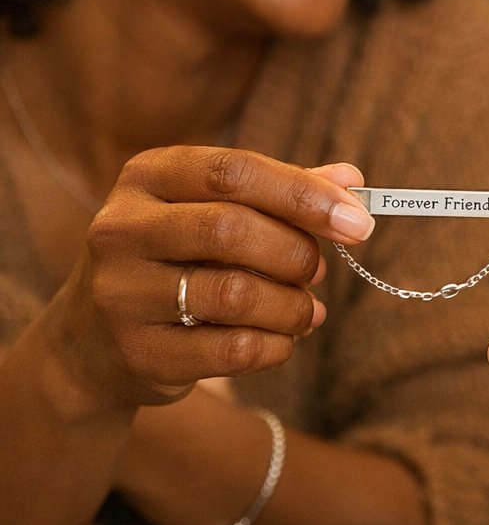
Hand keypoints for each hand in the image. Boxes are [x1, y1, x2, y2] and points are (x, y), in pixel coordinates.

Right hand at [42, 148, 376, 408]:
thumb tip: (354, 180)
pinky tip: (279, 340)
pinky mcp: (138, 353)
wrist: (92, 344)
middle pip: (231, 228)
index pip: (234, 171)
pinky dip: (277, 345)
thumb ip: (283, 192)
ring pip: (237, 294)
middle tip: (319, 270)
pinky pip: (234, 349)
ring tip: (304, 310)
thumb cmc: (177, 259)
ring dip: (292, 306)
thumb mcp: (214, 210)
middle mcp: (121, 229)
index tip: (360, 222)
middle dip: (296, 253)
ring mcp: (121, 294)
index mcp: (147, 177)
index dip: (305, 194)